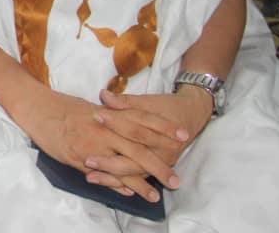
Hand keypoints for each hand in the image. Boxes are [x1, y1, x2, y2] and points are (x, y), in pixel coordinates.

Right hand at [9, 84, 178, 202]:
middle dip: (159, 164)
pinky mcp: (79, 159)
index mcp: (109, 114)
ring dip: (141, 183)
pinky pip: (102, 175)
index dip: (163, 128)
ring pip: (123, 166)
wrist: (38, 108)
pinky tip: (130, 193)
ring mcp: (92, 145)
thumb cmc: (64, 106)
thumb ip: (113, 113)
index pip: (142, 119)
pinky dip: (117, 185)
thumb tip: (131, 116)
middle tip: (176, 180)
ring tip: (156, 195)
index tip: (183, 135)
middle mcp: (104, 129)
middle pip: (138, 147)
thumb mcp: (93, 106)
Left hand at [82, 88, 209, 193]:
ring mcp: (160, 163)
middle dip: (111, 161)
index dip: (116, 121)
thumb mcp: (148, 102)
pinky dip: (118, 183)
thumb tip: (103, 95)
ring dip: (112, 177)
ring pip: (134, 173)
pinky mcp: (154, 170)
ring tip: (90, 177)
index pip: (136, 129)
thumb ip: (125, 101)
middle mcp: (164, 152)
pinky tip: (102, 182)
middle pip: (135, 158)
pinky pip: (135, 179)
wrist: (190, 116)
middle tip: (88, 160)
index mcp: (163, 134)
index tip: (96, 115)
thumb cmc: (166, 107)